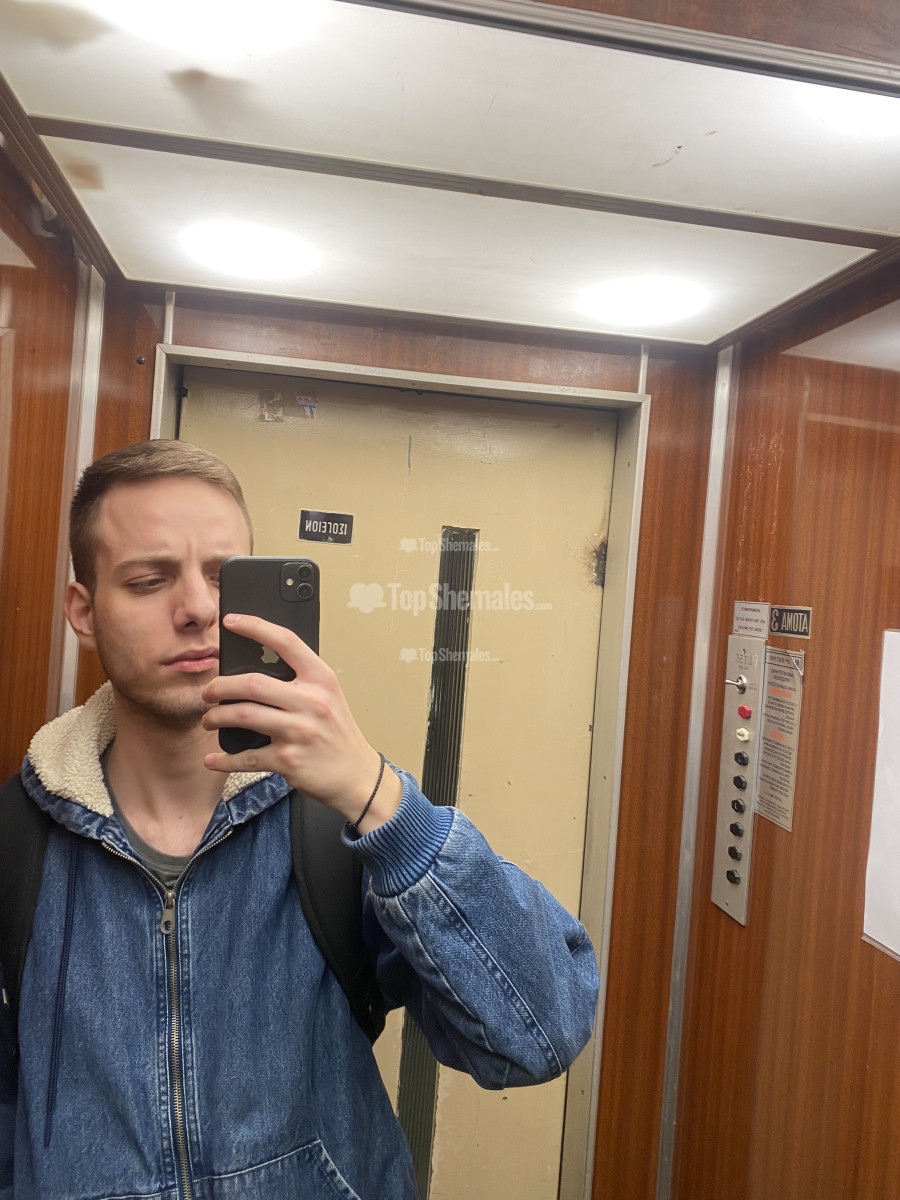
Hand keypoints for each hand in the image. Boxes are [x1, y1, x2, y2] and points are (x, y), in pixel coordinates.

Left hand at [201, 613, 401, 831]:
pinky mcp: (289, 760)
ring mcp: (300, 731)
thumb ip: (299, 681)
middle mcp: (311, 701)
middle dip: (220, 686)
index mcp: (321, 679)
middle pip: (253, 683)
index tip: (230, 620)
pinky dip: (223, 759)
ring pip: (244, 716)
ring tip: (210, 719)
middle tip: (209, 691)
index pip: (286, 641)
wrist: (357, 775)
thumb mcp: (328, 697)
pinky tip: (213, 758)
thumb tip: (252, 670)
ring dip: (217, 717)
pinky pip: (246, 758)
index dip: (255, 627)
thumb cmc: (337, 733)